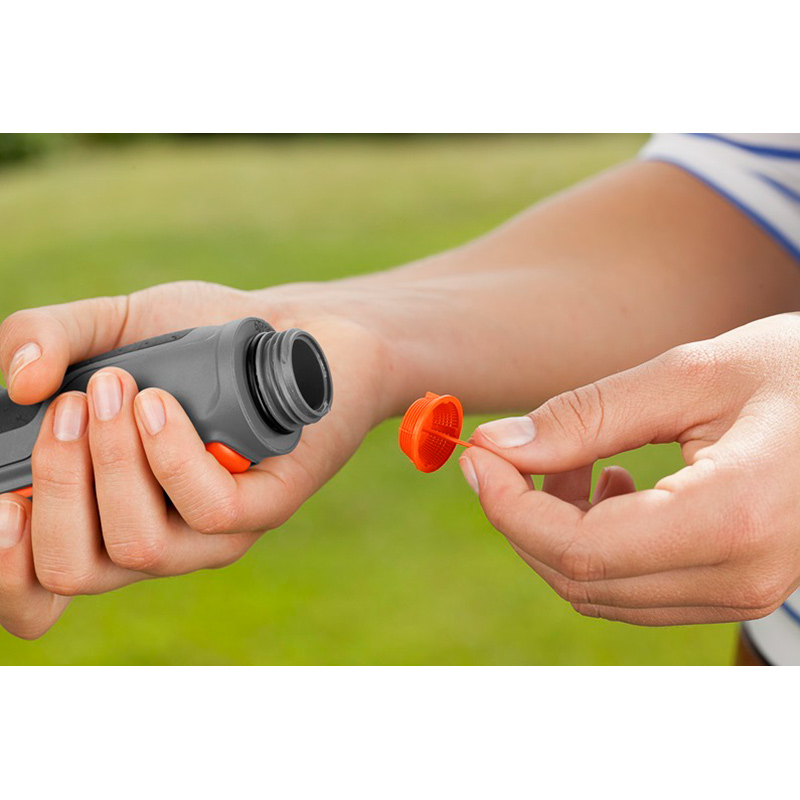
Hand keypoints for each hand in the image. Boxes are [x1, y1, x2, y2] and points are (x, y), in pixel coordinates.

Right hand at [0, 280, 389, 637]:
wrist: (293, 326)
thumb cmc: (199, 337)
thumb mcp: (114, 325)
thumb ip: (50, 338)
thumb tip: (20, 382)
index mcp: (103, 510)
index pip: (38, 588)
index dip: (5, 568)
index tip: (3, 498)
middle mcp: (154, 534)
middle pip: (72, 570)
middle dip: (54, 488)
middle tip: (70, 408)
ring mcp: (212, 533)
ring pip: (138, 545)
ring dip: (110, 464)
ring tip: (115, 390)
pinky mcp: (266, 508)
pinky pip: (208, 510)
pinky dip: (170, 456)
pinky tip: (161, 406)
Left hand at [460, 313, 799, 625]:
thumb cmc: (799, 374)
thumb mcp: (690, 374)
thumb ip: (586, 415)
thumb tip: (499, 445)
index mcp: (732, 518)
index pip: (579, 548)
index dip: (509, 506)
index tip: (478, 455)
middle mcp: (740, 576)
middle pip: (579, 578)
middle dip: (521, 518)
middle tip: (506, 451)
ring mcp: (741, 593)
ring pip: (600, 590)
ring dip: (556, 529)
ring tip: (570, 459)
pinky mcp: (736, 588)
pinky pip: (634, 587)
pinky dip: (595, 542)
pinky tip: (611, 482)